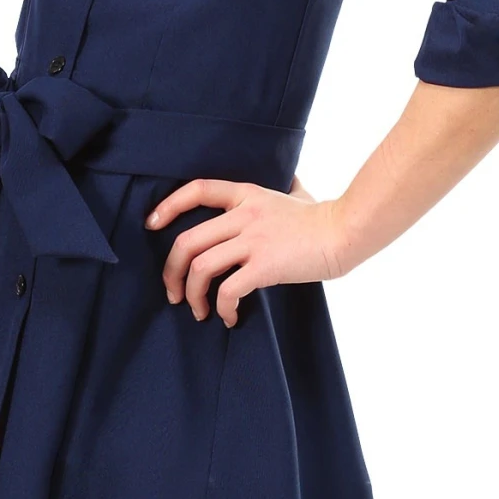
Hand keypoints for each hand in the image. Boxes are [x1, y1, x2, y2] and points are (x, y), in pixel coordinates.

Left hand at [145, 174, 356, 327]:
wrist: (345, 232)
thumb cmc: (322, 217)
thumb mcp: (296, 192)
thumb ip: (284, 187)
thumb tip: (289, 180)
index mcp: (247, 195)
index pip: (198, 190)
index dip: (168, 206)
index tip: (152, 224)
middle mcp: (244, 215)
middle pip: (187, 240)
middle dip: (171, 272)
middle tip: (174, 293)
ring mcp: (253, 240)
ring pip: (201, 267)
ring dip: (193, 295)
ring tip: (198, 311)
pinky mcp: (265, 265)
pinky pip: (228, 289)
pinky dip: (222, 308)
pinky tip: (229, 317)